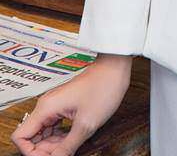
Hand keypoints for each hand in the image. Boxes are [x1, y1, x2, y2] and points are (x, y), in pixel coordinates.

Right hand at [10, 53, 131, 155]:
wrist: (115, 69)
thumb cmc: (103, 88)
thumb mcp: (86, 125)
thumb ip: (67, 147)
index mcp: (46, 108)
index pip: (20, 137)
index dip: (31, 152)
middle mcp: (47, 105)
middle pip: (32, 137)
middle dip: (44, 150)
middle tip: (64, 152)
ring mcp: (55, 105)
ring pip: (43, 133)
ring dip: (53, 144)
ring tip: (70, 146)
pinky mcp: (63, 105)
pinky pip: (54, 127)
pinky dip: (60, 137)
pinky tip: (72, 139)